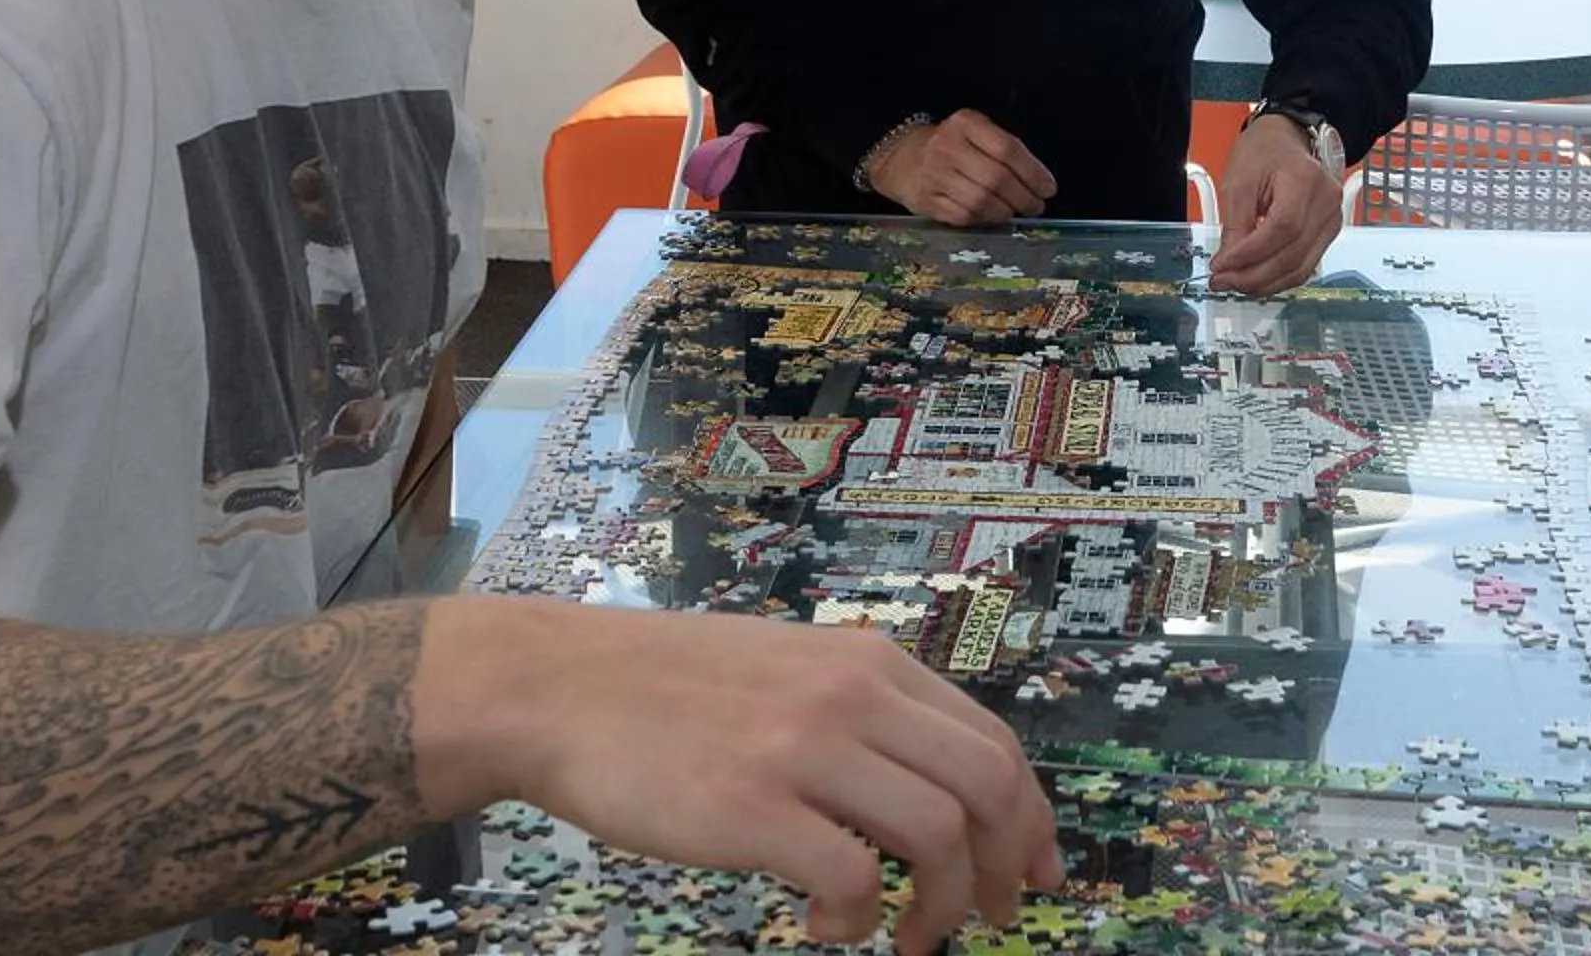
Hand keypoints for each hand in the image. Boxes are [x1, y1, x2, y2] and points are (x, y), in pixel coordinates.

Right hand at [499, 606, 1063, 952]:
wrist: (555, 687)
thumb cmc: (663, 691)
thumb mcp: (786, 669)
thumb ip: (857, 713)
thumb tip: (929, 793)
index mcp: (867, 663)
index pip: (992, 741)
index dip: (1031, 817)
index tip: (1035, 871)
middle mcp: (851, 694)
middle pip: (989, 787)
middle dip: (1008, 868)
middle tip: (991, 920)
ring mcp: (804, 748)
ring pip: (940, 836)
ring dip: (943, 907)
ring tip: (909, 939)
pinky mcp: (752, 806)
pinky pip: (854, 880)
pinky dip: (859, 923)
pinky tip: (825, 928)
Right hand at [867, 110, 1055, 224]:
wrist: (898, 157)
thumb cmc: (949, 145)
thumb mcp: (973, 132)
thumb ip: (1002, 149)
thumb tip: (1038, 181)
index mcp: (965, 124)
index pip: (1007, 148)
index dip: (1033, 172)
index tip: (1048, 188)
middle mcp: (947, 147)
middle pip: (997, 178)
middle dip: (1024, 197)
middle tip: (1036, 206)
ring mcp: (934, 176)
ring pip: (982, 201)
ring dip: (1006, 212)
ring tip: (1015, 212)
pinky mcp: (925, 201)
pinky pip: (964, 216)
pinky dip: (984, 220)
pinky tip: (992, 216)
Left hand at [1209, 116, 1343, 293]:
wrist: (1286, 140)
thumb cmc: (1263, 152)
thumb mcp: (1238, 181)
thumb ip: (1234, 224)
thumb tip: (1228, 264)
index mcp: (1305, 180)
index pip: (1282, 229)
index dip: (1250, 254)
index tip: (1221, 265)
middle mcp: (1327, 203)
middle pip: (1293, 255)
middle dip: (1254, 276)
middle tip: (1222, 281)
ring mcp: (1332, 220)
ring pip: (1301, 268)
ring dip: (1265, 283)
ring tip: (1235, 283)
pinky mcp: (1327, 233)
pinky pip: (1305, 265)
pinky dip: (1278, 277)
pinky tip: (1255, 277)